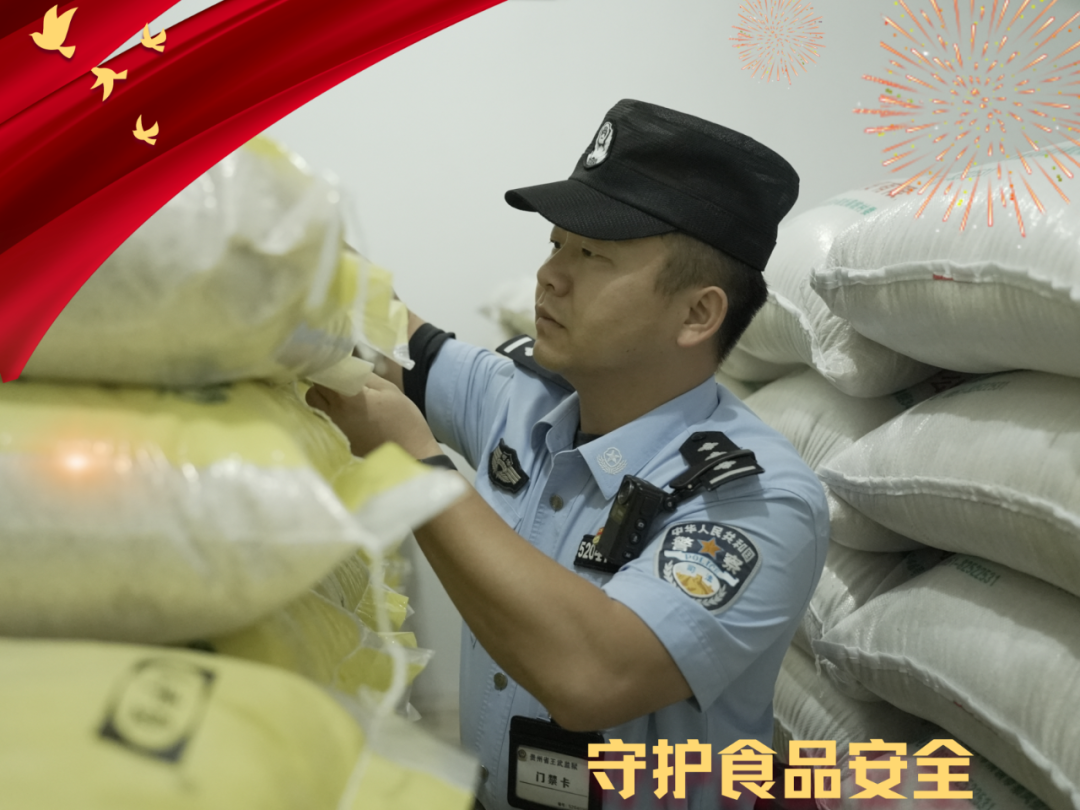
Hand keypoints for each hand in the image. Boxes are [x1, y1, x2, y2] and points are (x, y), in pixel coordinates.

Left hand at [305, 375, 440, 458]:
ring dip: (322, 400)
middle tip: (338, 383)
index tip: (334, 366)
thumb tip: (347, 368)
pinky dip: (328, 414)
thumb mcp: (389, 390)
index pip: (322, 377)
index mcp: (348, 397)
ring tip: (340, 399)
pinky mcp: (338, 441)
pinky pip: (323, 421)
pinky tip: (345, 415)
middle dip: (322, 384)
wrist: (410, 453)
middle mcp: (335, 413)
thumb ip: (365, 377)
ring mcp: (334, 429)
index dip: (326, 369)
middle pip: (313, 392)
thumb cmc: (404, 419)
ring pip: (314, 408)